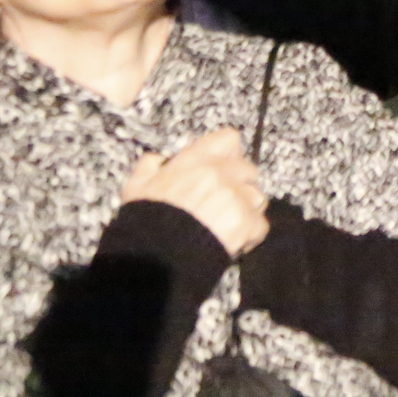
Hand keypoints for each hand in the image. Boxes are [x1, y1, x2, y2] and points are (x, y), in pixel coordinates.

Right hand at [120, 130, 268, 259]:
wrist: (154, 257)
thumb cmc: (145, 223)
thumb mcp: (137, 187)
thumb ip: (150, 166)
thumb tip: (158, 160)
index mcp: (195, 160)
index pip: (229, 140)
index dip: (230, 155)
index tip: (225, 168)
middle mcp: (219, 173)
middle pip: (248, 171)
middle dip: (240, 187)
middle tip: (225, 205)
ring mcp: (234, 197)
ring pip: (257, 198)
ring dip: (246, 211)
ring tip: (228, 226)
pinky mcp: (244, 223)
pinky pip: (260, 225)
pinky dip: (249, 236)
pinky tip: (232, 243)